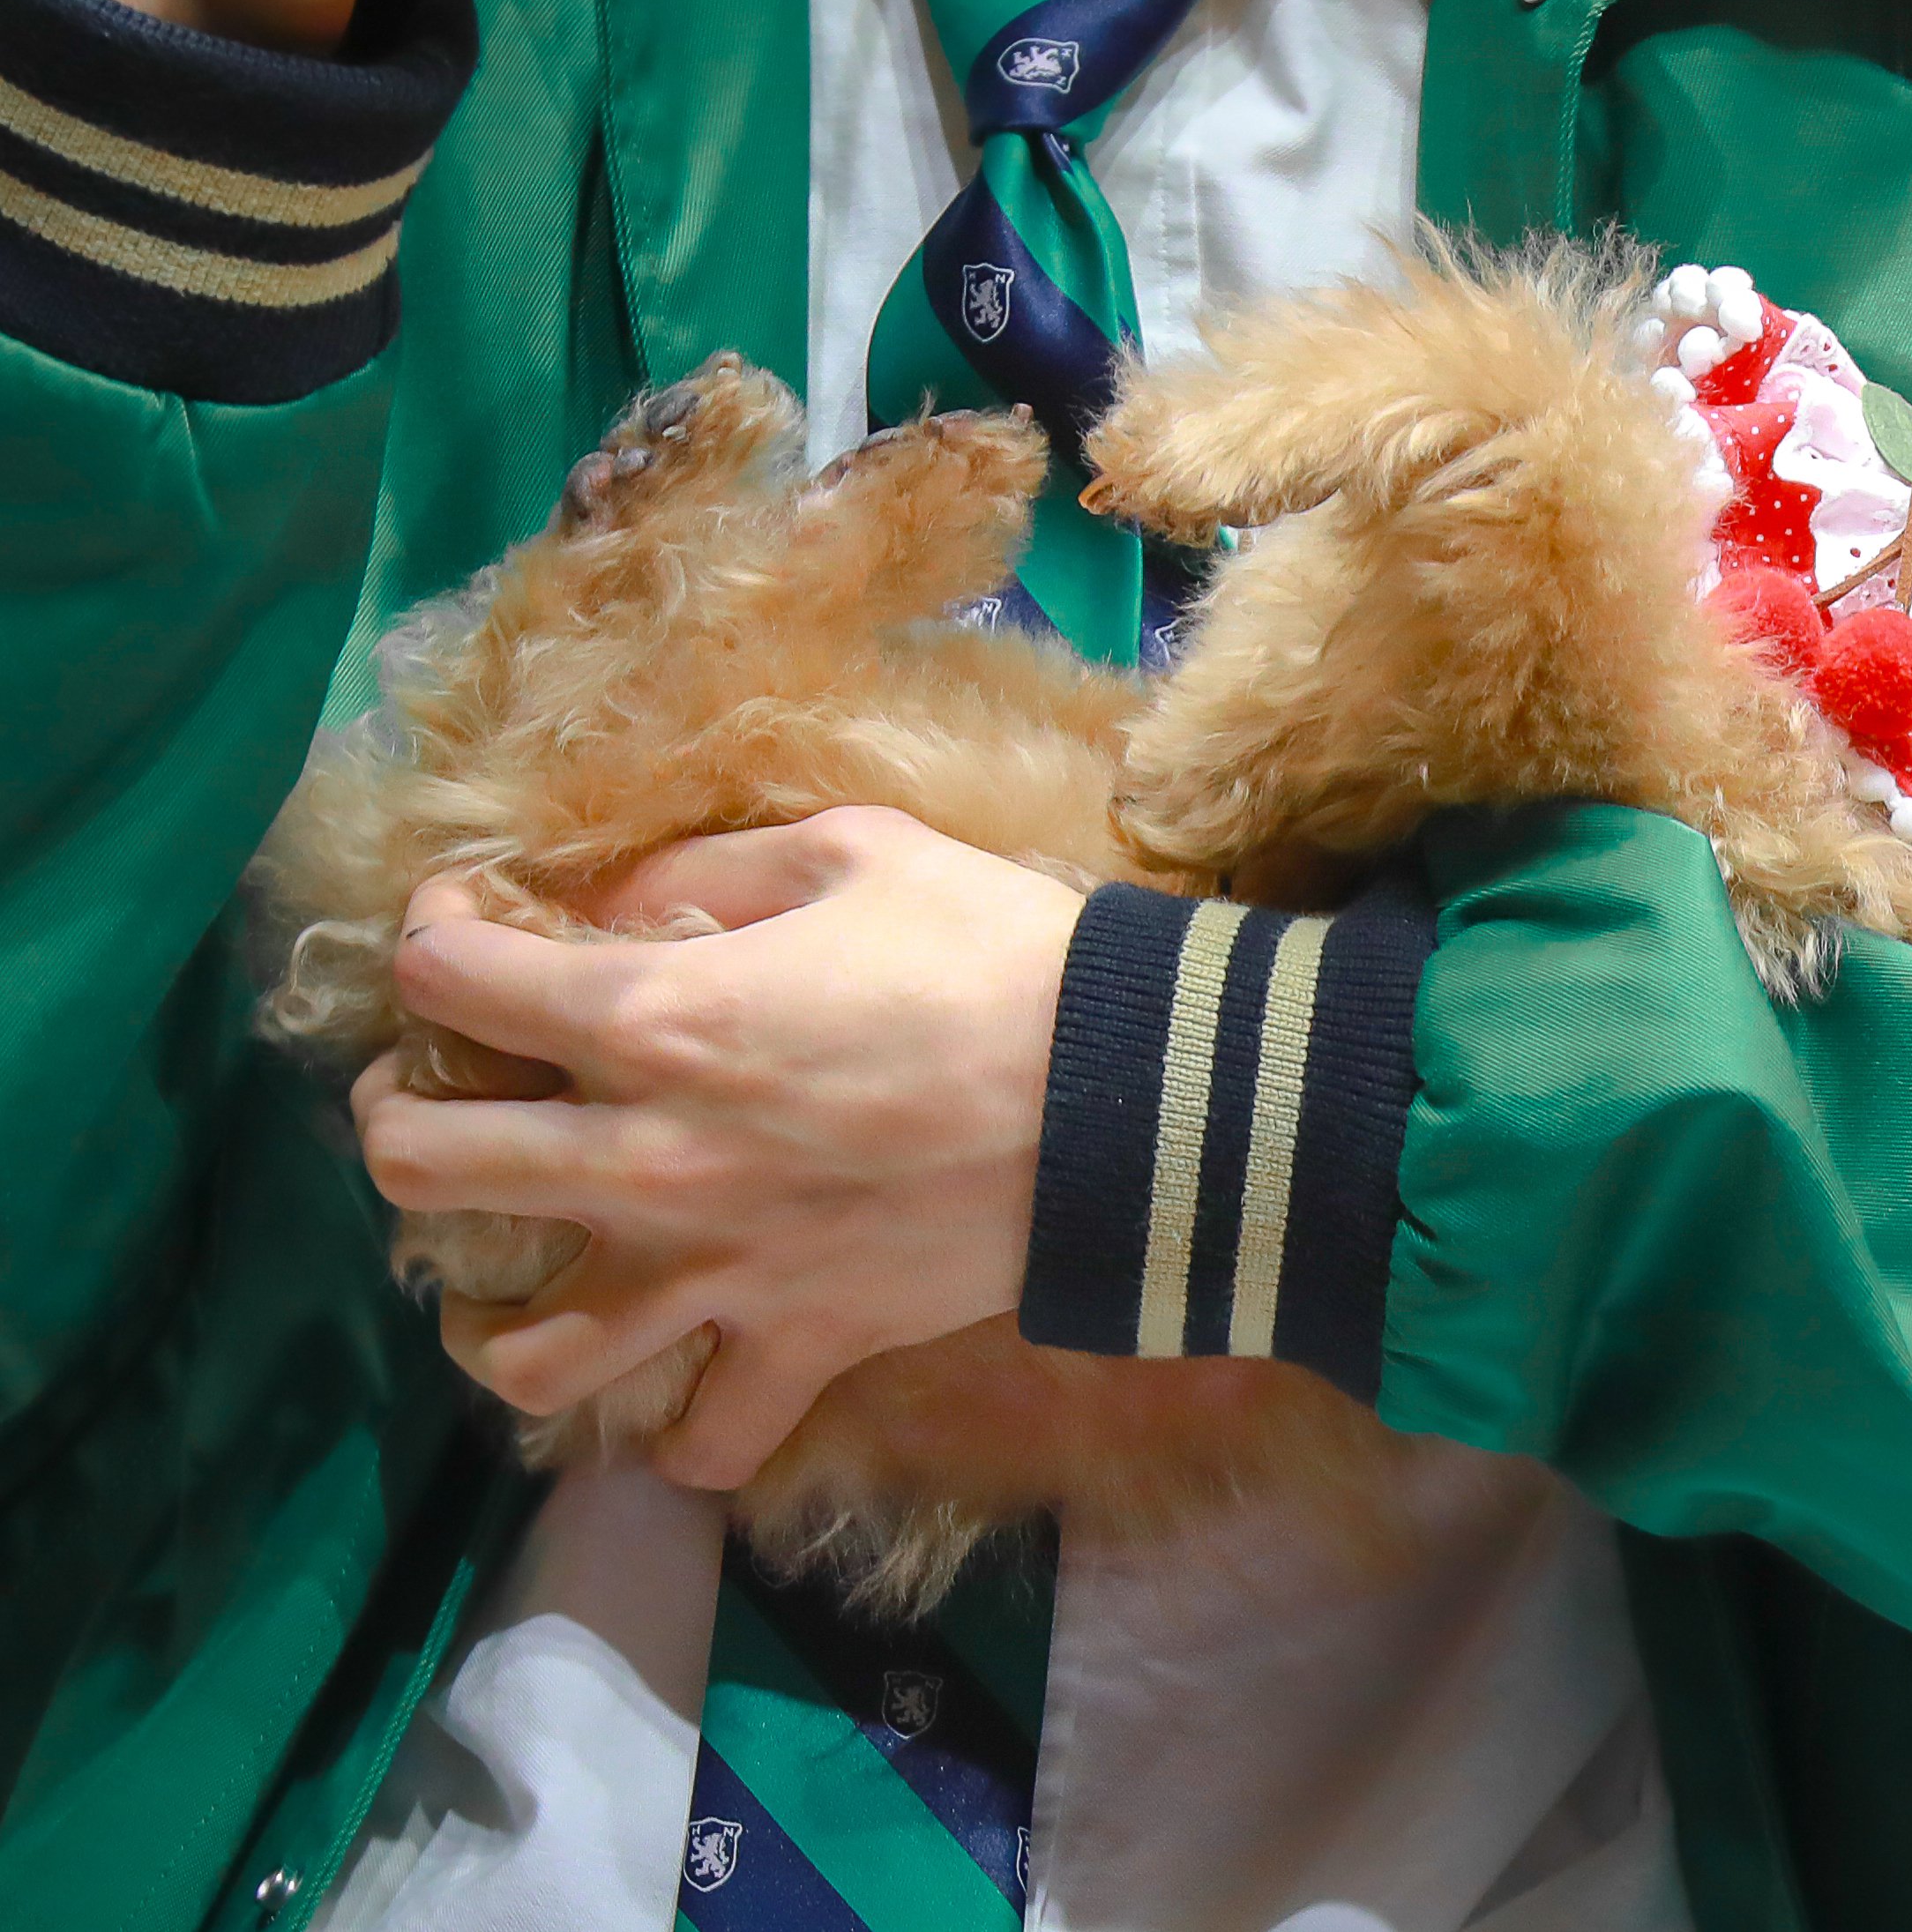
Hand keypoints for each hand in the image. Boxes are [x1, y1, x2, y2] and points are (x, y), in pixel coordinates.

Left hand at [353, 809, 1084, 1489]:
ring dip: (490, 1318)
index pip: (449, 978)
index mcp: (651, 1014)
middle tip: (447, 1094)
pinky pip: (702, 1445)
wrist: (1128, 1099)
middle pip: (420, 1167)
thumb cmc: (995, 954)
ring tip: (521, 1276)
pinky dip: (676, 1437)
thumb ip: (712, 867)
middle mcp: (645, 1157)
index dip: (433, 937)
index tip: (467, 930)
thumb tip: (622, 901)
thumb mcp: (856, 849)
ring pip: (522, 1350)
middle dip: (399, 1117)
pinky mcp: (798, 1344)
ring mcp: (716, 1271)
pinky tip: (676, 1394)